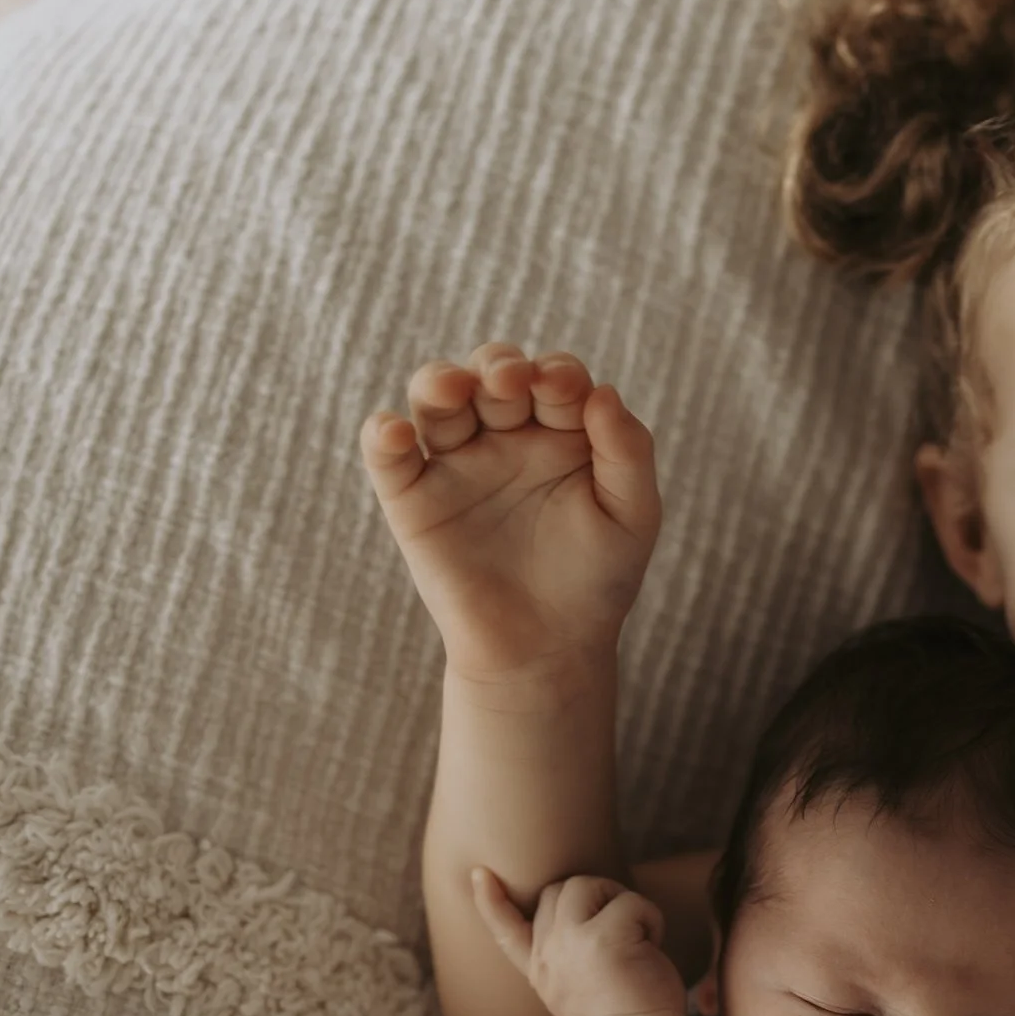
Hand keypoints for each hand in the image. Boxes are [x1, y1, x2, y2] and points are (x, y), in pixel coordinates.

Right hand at [360, 345, 660, 686]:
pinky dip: (382, 435)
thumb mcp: (632, 515)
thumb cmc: (598, 578)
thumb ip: (628, 452)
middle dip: (499, 366)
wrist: (547, 649)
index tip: (564, 388)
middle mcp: (507, 436)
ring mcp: (457, 464)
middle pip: (491, 374)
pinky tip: (394, 431)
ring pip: (437, 399)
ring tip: (451, 388)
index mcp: (562, 430)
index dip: (557, 373)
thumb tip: (604, 392)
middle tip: (511, 383)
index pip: (554, 378)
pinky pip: (389, 457)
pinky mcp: (414, 500)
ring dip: (439, 381)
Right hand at [469, 869, 688, 1015]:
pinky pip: (632, 902)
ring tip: (638, 936)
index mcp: (540, 967)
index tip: (480, 873)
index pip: (506, 928)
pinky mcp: (605, 938)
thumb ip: (568, 954)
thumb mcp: (575, 988)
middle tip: (623, 927)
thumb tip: (582, 910)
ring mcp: (573, 943)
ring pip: (589, 883)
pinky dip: (651, 918)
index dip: (491, 900)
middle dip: (596, 894)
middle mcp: (549, 953)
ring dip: (623, 901)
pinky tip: (652, 946)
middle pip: (560, 888)